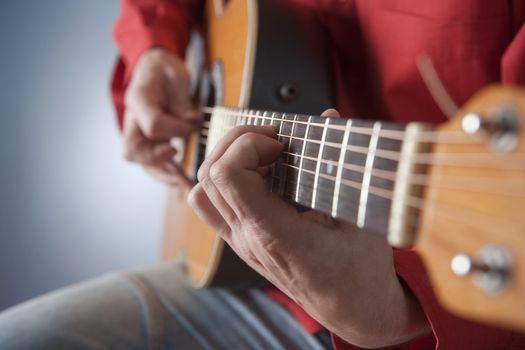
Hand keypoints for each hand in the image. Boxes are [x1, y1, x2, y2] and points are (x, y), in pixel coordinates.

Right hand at [123, 48, 198, 185]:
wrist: (153, 67)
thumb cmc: (164, 69)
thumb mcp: (175, 74)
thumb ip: (182, 99)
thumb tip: (191, 121)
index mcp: (138, 98)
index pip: (152, 124)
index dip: (175, 129)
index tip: (192, 123)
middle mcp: (133, 119)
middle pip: (135, 150)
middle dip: (159, 161)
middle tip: (181, 166)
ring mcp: (137, 133)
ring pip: (141, 162)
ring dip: (163, 174)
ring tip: (184, 183)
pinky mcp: (146, 142)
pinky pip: (150, 163)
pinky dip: (165, 173)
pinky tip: (181, 180)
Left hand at [188, 110, 429, 347]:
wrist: (352, 310)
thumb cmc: (360, 271)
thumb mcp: (363, 217)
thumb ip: (340, 165)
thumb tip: (327, 117)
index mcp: (276, 234)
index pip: (228, 176)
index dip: (248, 145)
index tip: (280, 143)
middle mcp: (248, 239)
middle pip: (210, 176)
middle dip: (237, 142)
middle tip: (272, 139)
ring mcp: (241, 243)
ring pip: (202, 191)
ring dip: (225, 161)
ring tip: (260, 155)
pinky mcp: (242, 242)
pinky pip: (212, 206)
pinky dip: (224, 181)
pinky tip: (258, 175)